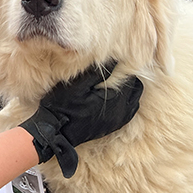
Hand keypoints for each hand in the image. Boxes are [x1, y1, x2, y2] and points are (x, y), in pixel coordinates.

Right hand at [19, 61, 141, 177]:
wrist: (56, 131)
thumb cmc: (64, 106)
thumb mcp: (77, 86)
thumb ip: (96, 74)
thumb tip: (113, 61)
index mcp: (113, 100)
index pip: (131, 80)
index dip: (127, 69)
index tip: (120, 62)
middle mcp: (119, 112)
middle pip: (136, 90)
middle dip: (130, 80)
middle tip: (119, 70)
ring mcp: (117, 121)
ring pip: (134, 101)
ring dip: (130, 91)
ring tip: (118, 83)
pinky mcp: (112, 126)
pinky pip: (129, 113)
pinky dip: (127, 103)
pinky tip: (117, 97)